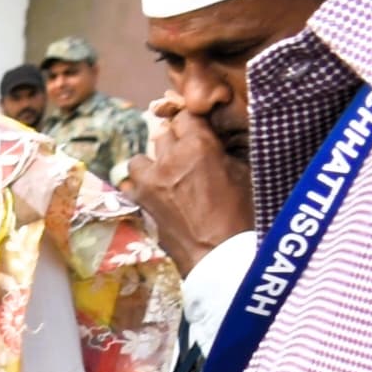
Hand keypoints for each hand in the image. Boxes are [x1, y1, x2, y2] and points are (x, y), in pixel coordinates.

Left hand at [123, 104, 256, 268]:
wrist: (218, 254)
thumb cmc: (240, 213)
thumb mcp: (242, 172)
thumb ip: (220, 150)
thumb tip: (213, 141)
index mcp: (198, 145)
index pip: (186, 116)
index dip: (192, 123)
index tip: (196, 130)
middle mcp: (168, 158)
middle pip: (162, 135)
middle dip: (173, 142)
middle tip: (185, 156)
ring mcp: (148, 181)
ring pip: (140, 159)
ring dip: (151, 164)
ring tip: (165, 176)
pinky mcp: (138, 202)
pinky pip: (130, 184)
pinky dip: (139, 186)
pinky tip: (153, 194)